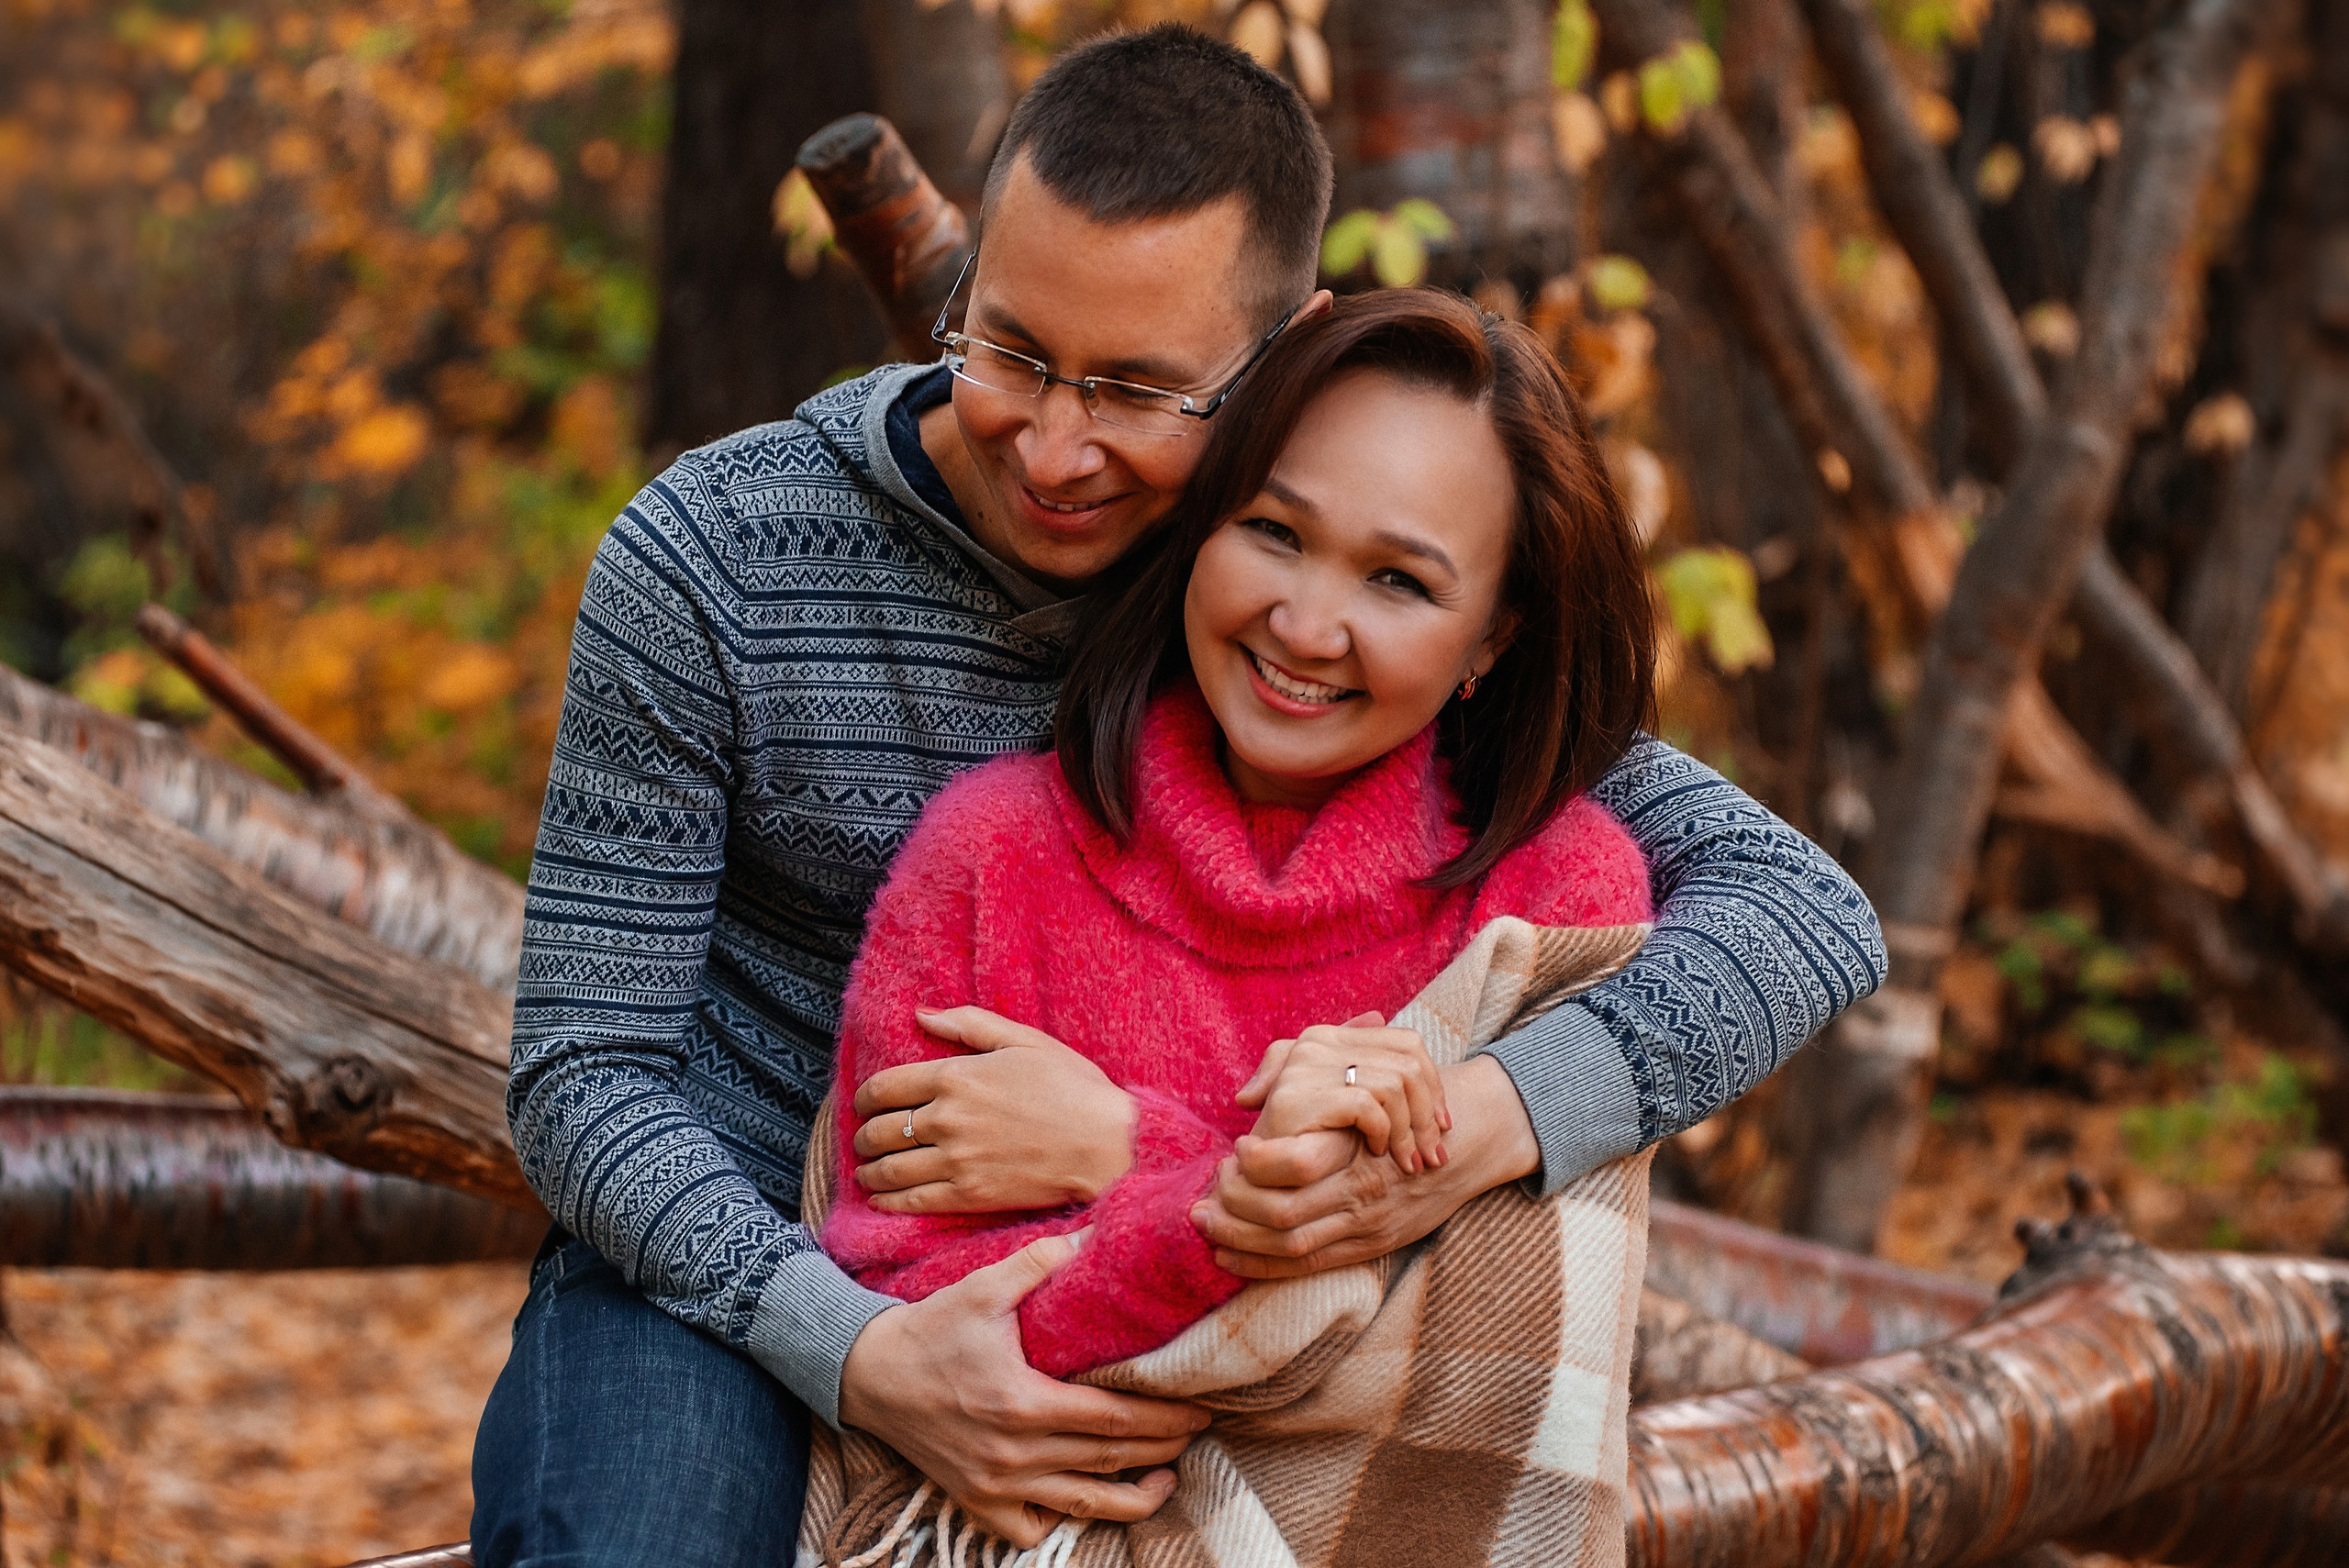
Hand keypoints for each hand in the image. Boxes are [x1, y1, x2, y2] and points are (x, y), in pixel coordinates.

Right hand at [837, 1231, 1209, 1546]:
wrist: (868, 1374)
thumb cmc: (930, 1329)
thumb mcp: (982, 1289)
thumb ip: (1039, 1264)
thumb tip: (1091, 1234)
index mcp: (1023, 1402)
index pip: (1115, 1420)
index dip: (1165, 1419)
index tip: (1199, 1409)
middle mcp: (1014, 1453)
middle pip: (1110, 1462)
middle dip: (1163, 1449)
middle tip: (1197, 1430)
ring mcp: (994, 1484)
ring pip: (1083, 1506)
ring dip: (1133, 1498)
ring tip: (1166, 1478)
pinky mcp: (976, 1500)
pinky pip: (1031, 1528)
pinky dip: (1065, 1518)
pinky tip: (1087, 1496)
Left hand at [852, 1007, 1135, 1212]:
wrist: (1107, 1145)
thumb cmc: (1073, 1088)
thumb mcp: (1024, 1041)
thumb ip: (968, 1024)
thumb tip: (921, 1014)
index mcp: (957, 1077)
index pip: (884, 1087)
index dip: (863, 1097)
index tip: (863, 1103)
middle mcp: (948, 1119)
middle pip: (880, 1129)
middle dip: (864, 1134)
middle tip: (865, 1137)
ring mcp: (956, 1160)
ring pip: (889, 1168)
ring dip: (869, 1169)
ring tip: (868, 1169)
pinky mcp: (969, 1196)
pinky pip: (912, 1200)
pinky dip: (887, 1200)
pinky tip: (881, 1198)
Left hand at [1192, 1055, 1538, 1277]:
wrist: (1466, 1140)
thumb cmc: (1404, 1103)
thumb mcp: (1365, 1083)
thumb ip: (1307, 1083)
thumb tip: (1246, 1098)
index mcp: (1358, 1148)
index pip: (1293, 1170)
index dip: (1252, 1171)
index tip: (1229, 1157)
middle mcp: (1363, 1191)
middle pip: (1284, 1215)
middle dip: (1233, 1213)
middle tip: (1202, 1201)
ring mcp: (1369, 1224)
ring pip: (1292, 1246)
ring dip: (1239, 1242)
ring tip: (1206, 1227)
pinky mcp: (1371, 1245)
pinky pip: (1310, 1266)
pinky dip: (1264, 1267)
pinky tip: (1229, 1260)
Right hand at [1236, 1013, 1450, 1173]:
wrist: (1255, 1168)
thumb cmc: (1301, 1134)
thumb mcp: (1332, 1094)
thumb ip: (1354, 1057)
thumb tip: (1376, 1017)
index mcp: (1327, 1036)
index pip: (1407, 1042)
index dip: (1434, 1083)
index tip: (1441, 1125)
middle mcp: (1316, 1042)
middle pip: (1409, 1064)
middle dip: (1429, 1114)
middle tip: (1433, 1154)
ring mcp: (1307, 1065)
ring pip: (1397, 1084)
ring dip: (1410, 1130)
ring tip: (1408, 1161)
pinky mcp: (1304, 1094)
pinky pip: (1371, 1104)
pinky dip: (1383, 1132)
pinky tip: (1376, 1152)